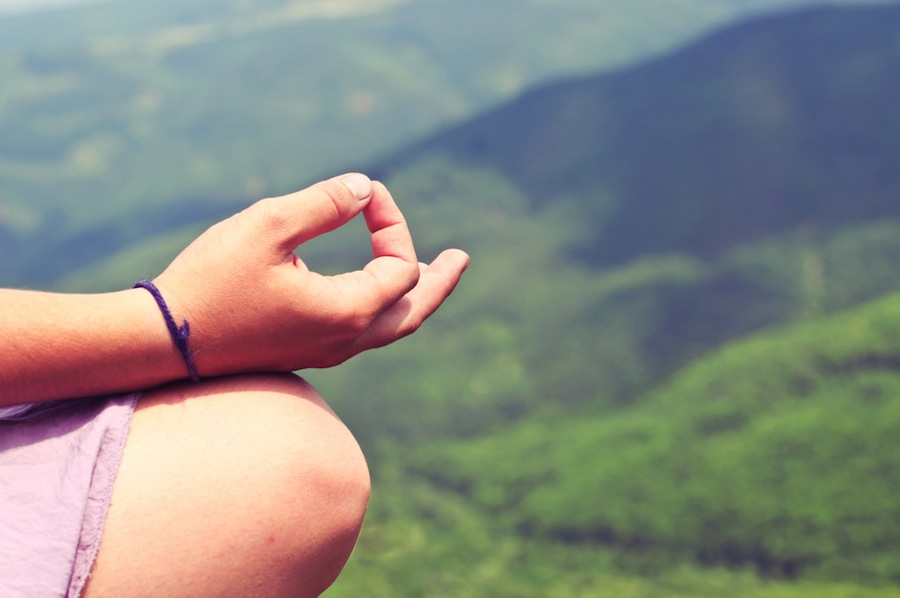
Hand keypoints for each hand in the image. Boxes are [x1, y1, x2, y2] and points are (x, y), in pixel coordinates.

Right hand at [152, 173, 468, 375]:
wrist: (162, 342)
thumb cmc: (211, 282)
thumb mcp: (268, 226)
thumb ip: (323, 203)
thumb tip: (363, 188)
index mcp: (347, 311)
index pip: (400, 266)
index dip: (393, 223)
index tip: (365, 193)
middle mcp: (346, 339)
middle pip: (413, 312)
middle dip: (438, 281)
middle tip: (460, 259)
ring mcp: (326, 351)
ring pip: (390, 327)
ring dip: (414, 297)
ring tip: (431, 275)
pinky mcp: (304, 352)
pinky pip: (363, 332)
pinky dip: (382, 307)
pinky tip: (373, 290)